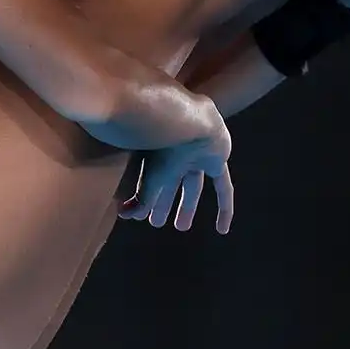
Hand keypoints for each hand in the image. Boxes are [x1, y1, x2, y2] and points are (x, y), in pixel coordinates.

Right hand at [117, 122, 234, 233]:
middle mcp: (176, 154)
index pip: (148, 180)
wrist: (190, 119)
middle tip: (155, 223)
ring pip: (193, 185)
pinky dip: (224, 208)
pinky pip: (224, 188)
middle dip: (163, 202)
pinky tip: (223, 229)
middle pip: (170, 183)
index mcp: (155, 152)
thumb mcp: (150, 175)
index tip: (139, 216)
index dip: (145, 199)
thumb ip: (141, 198)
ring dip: (187, 206)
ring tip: (181, 227)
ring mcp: (197, 155)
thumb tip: (125, 216)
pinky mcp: (217, 159)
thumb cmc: (162, 142)